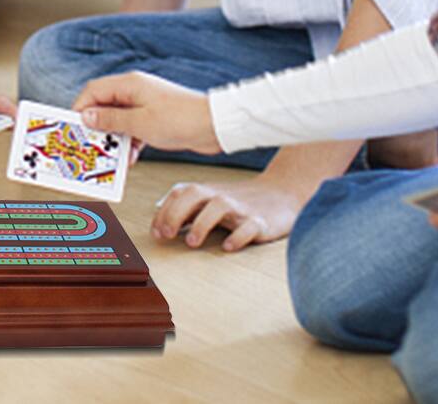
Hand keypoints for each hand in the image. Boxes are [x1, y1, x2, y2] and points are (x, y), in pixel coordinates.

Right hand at [74, 71, 220, 154]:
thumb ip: (111, 119)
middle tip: (89, 146)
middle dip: (96, 127)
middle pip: (104, 106)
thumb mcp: (140, 123)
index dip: (80, 108)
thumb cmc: (180, 119)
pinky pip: (132, 129)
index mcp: (128, 84)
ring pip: (118, 120)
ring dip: (114, 139)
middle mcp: (134, 91)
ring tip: (112, 157)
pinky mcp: (153, 118)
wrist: (214, 126)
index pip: (93, 91)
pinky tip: (131, 158)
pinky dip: (129, 142)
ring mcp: (144, 104)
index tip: (73, 128)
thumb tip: (87, 116)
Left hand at [153, 177, 306, 251]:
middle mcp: (221, 195)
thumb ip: (187, 206)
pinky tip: (228, 247)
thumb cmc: (239, 200)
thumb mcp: (211, 199)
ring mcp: (241, 207)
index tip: (156, 233)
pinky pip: (249, 226)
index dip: (164, 211)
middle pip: (194, 194)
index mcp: (207, 190)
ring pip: (219, 206)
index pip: (179, 193)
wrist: (281, 193)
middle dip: (176, 212)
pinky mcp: (261, 221)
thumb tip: (159, 215)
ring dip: (202, 223)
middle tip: (166, 235)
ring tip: (191, 242)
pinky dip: (237, 236)